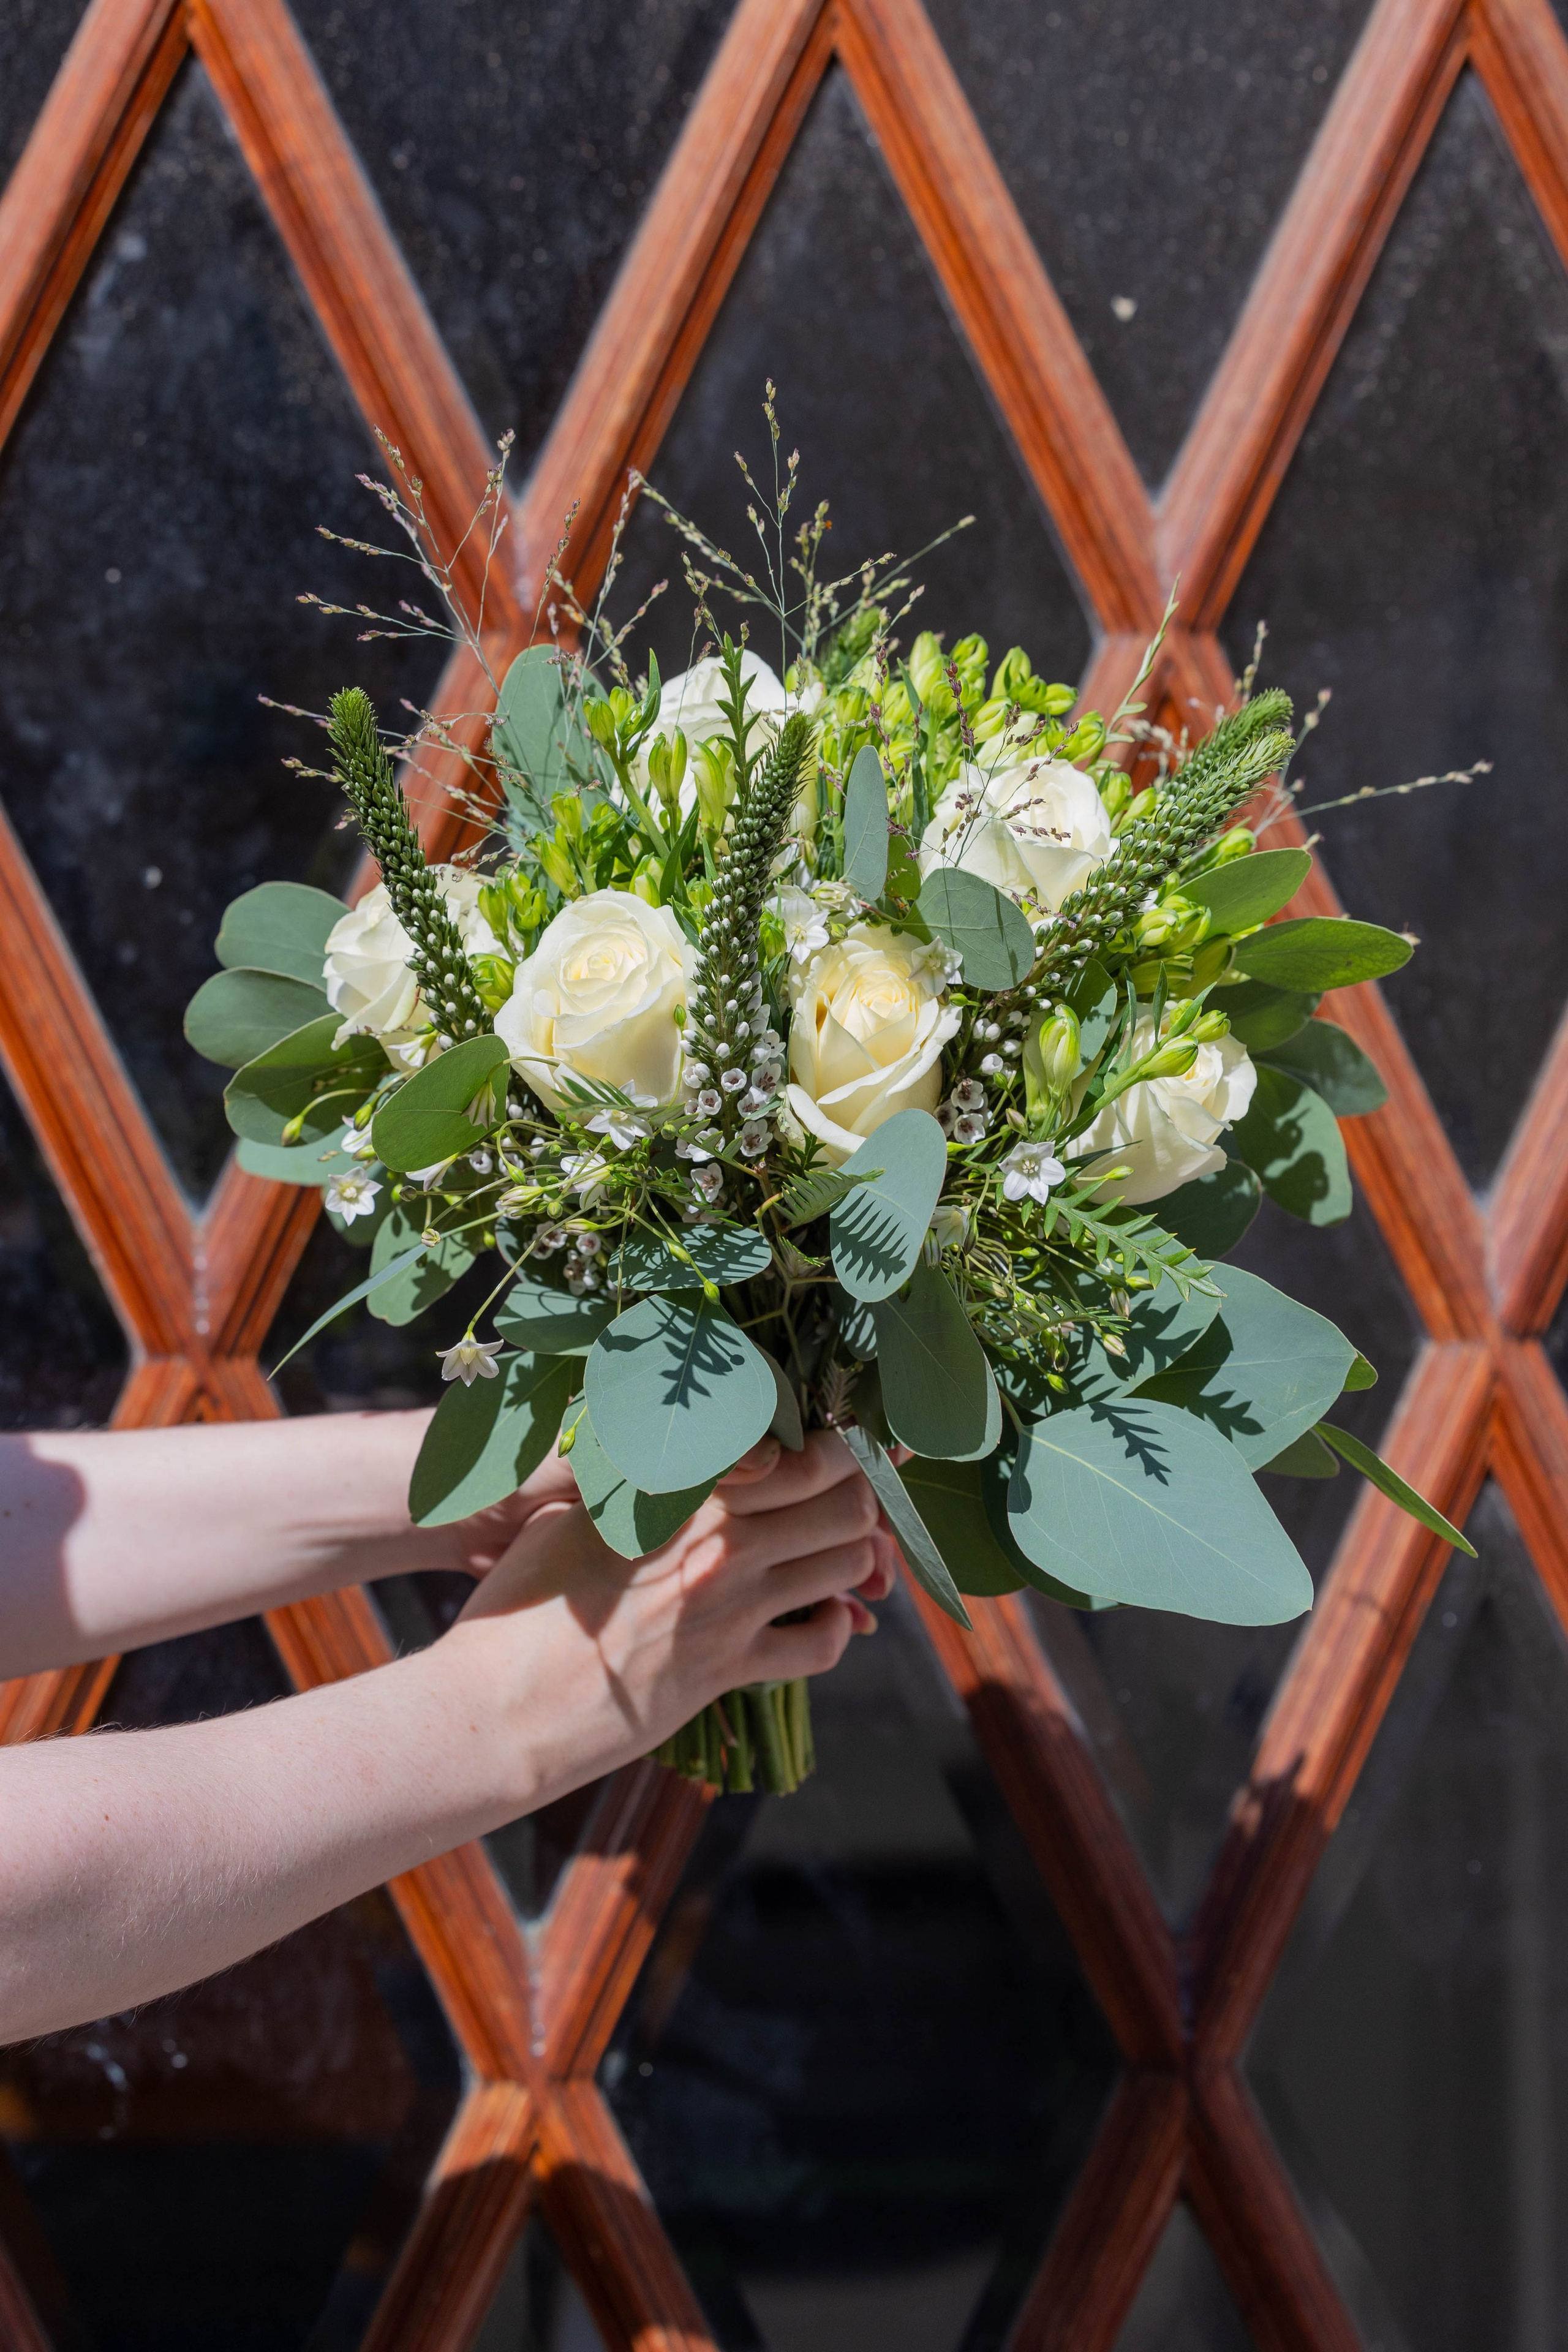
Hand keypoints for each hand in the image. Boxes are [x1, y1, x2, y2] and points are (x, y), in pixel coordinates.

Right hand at [435, 1431, 897, 1798]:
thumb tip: (669, 1459)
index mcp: (680, 1491)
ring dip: (853, 1552)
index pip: (794, 1448)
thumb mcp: (568, 1515)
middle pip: (842, 1499)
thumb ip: (632, 1482)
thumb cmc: (518, 1605)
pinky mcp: (731, 1669)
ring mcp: (732, 1607)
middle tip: (848, 1490)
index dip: (832, 1440)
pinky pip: (822, 1643)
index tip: (836, 1440)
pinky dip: (835, 1625)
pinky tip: (815, 1615)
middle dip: (858, 1491)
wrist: (502, 1706)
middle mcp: (719, 1542)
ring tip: (834, 1546)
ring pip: (846, 1564)